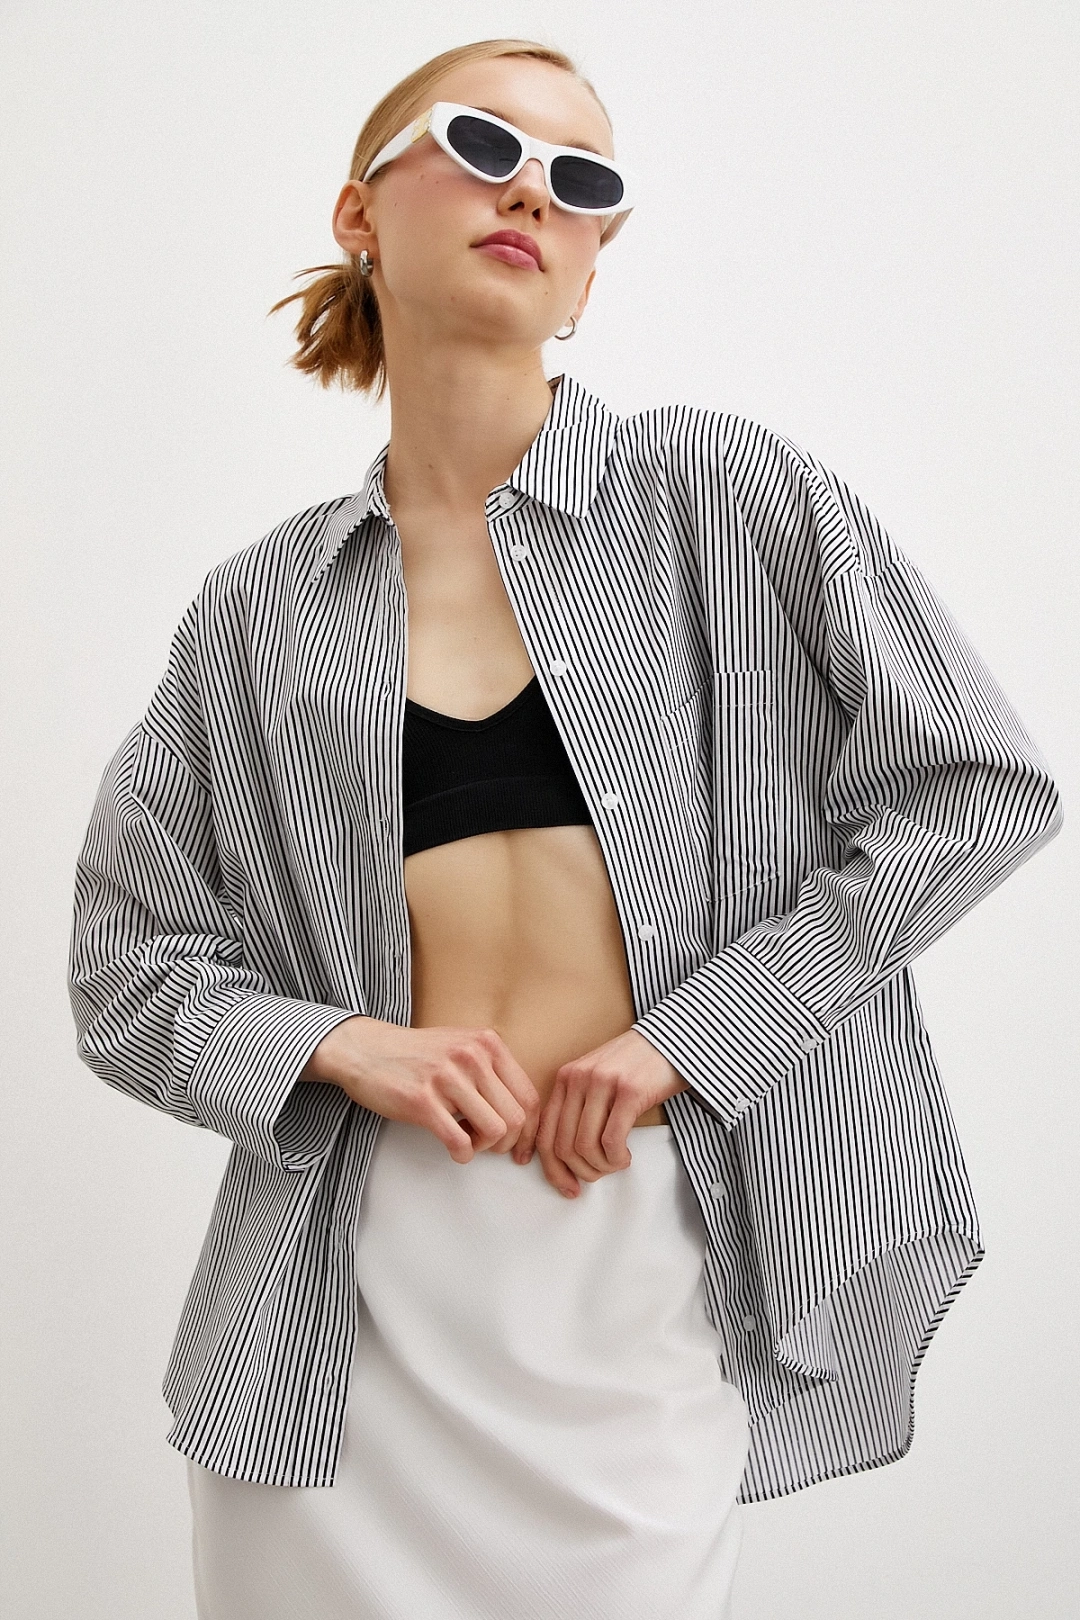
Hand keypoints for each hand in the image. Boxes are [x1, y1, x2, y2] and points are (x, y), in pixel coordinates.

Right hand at [301, 1017, 541, 1164]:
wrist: (365, 1049)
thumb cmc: (417, 1055)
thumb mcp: (462, 1046)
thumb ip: (492, 1071)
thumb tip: (522, 1115)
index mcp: (487, 1043)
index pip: (528, 1096)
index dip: (530, 1131)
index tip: (521, 1149)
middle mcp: (472, 1056)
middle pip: (516, 1117)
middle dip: (507, 1142)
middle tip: (488, 1146)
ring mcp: (447, 1078)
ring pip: (495, 1130)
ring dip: (484, 1147)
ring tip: (467, 1140)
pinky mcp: (422, 1101)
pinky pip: (461, 1142)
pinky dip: (463, 1154)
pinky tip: (454, 1149)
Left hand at [530, 1029, 688, 1197]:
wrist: (672, 1039)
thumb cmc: (636, 1066)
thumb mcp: (596, 1081)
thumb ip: (578, 1109)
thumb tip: (566, 1158)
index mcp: (565, 1078)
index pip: (545, 1133)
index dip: (552, 1169)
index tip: (567, 1187)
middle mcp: (578, 1078)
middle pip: (563, 1145)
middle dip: (581, 1171)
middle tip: (599, 1175)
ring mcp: (603, 1083)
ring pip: (585, 1146)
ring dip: (601, 1167)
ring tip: (616, 1163)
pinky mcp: (629, 1091)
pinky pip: (611, 1140)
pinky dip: (617, 1158)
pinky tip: (626, 1157)